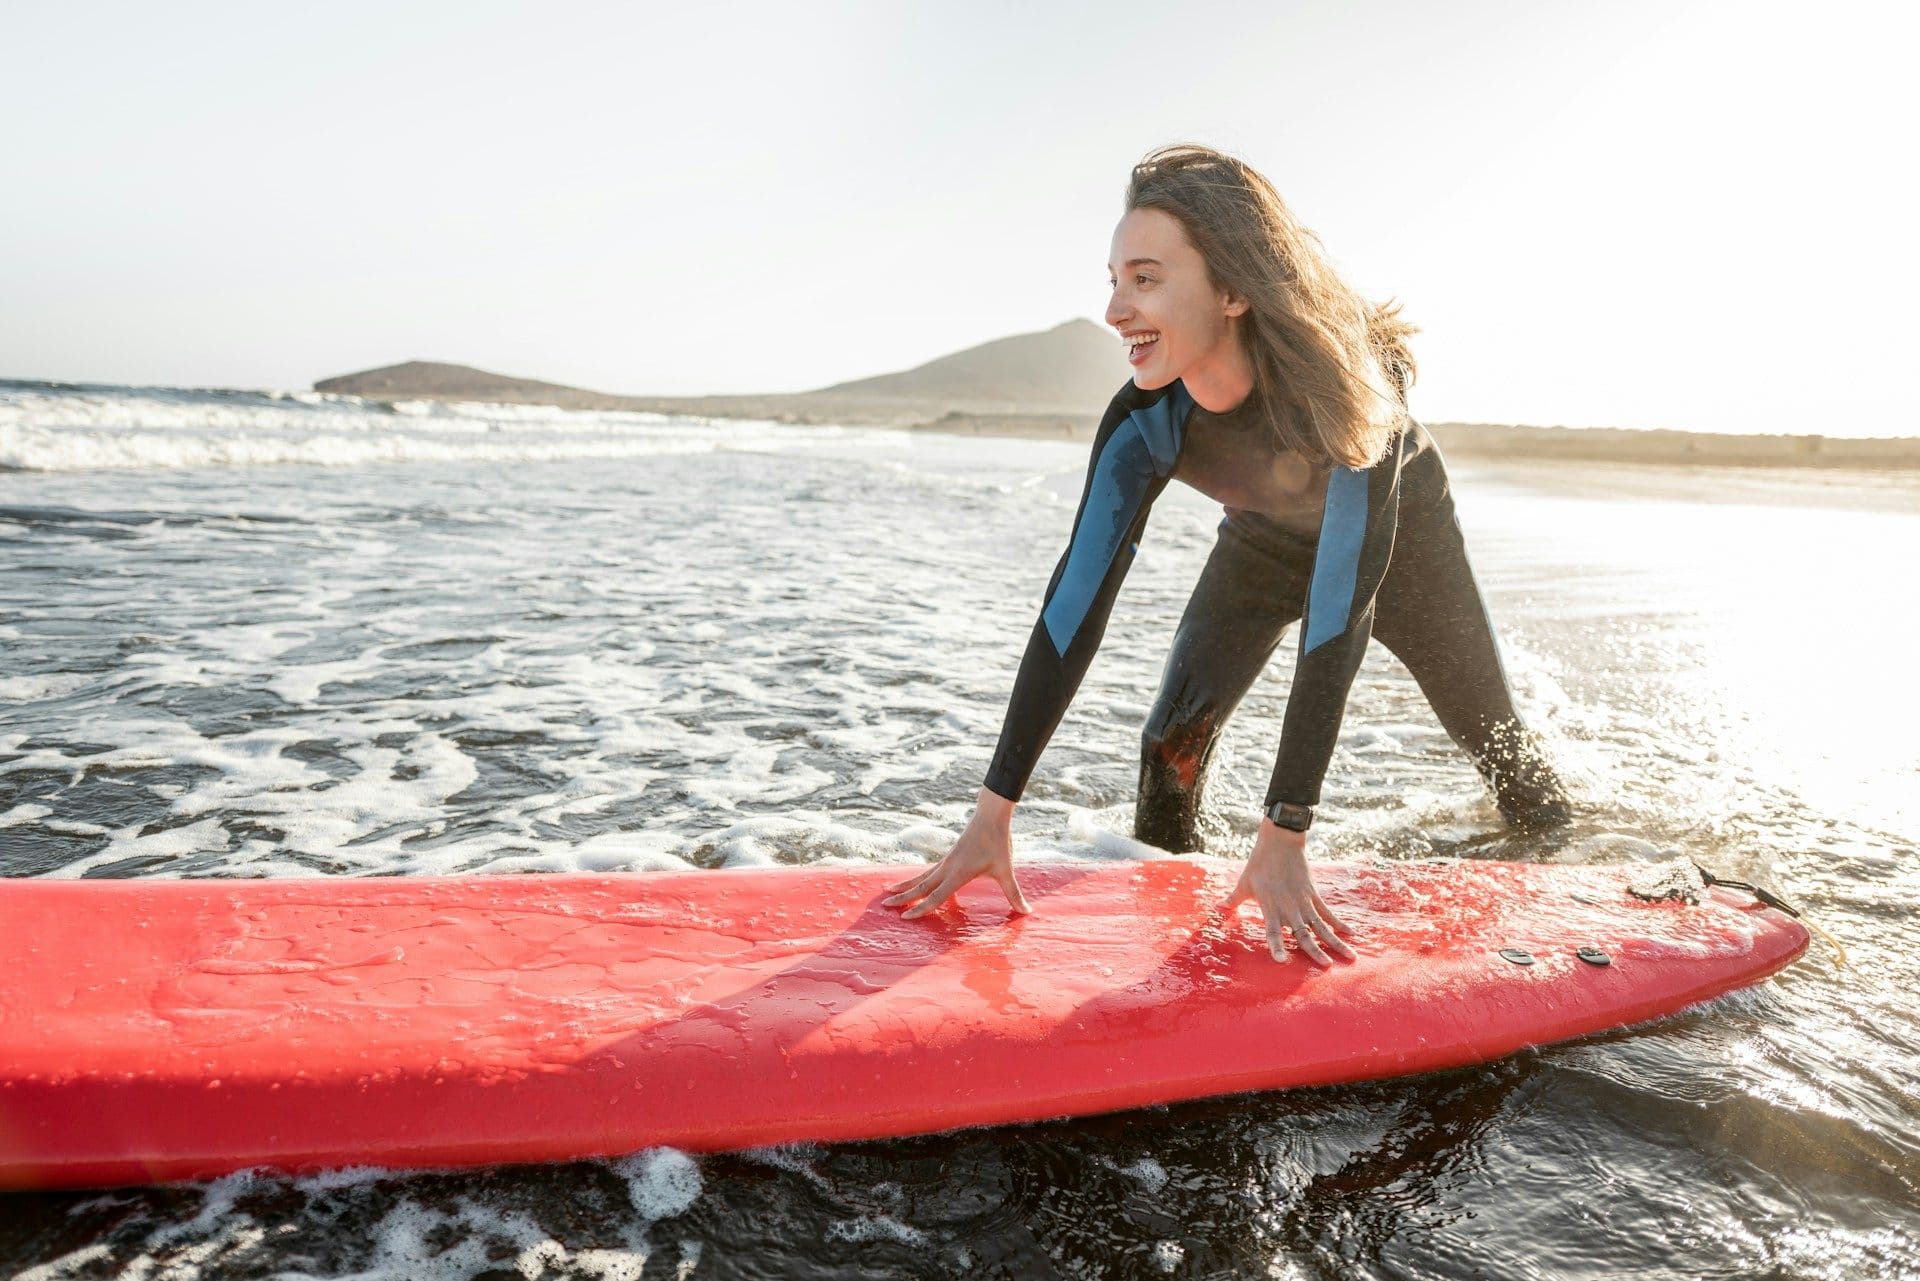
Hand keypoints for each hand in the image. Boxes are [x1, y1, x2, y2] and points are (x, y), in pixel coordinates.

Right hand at [883, 789, 1032, 918]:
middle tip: (884, 905)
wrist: (990, 815)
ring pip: (921, 877)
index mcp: (958, 873)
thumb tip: (1026, 912)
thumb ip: (1014, 893)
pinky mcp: (949, 856)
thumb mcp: (1006, 870)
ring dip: (905, 886)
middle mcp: (947, 868)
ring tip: (889, 892)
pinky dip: (918, 878)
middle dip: (903, 897)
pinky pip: (929, 871)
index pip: (935, 896)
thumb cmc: (998, 842)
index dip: (920, 908)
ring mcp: (946, 861)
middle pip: (920, 886)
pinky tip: (914, 883)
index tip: (905, 917)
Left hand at [1224, 821, 1356, 965]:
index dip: (1276, 946)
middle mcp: (1289, 907)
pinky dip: (1340, 924)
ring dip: (1336, 942)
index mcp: (1270, 906)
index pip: (1272, 931)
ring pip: (1322, 926)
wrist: (1281, 841)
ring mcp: (1304, 901)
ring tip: (1350, 957)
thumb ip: (1233, 899)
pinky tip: (1351, 934)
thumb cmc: (1259, 863)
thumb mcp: (1244, 882)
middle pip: (1304, 933)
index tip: (1281, 961)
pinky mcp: (1314, 894)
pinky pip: (1328, 912)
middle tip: (1327, 967)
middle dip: (1316, 951)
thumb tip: (1218, 908)